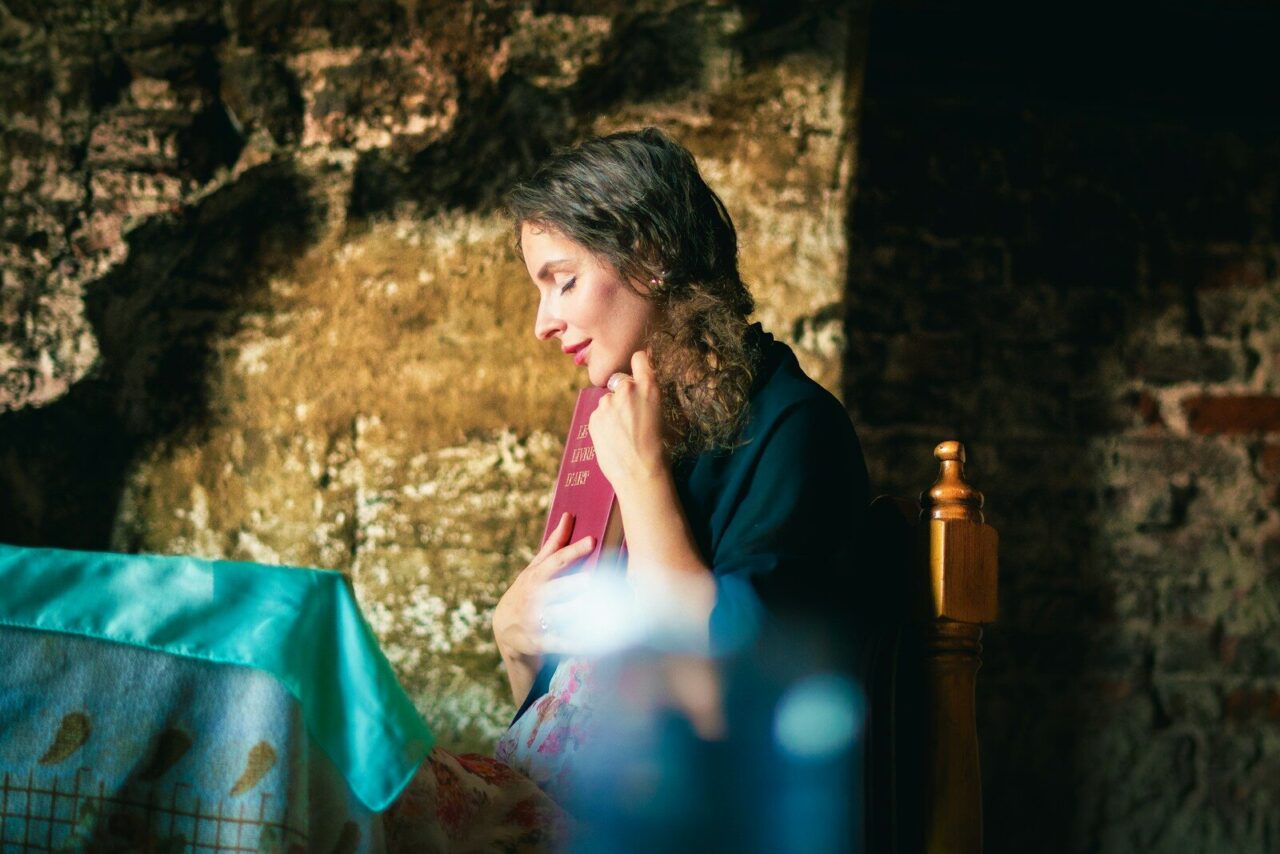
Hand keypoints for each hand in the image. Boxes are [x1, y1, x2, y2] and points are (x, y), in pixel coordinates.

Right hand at [493, 512, 593, 662]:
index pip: (556, 561)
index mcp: (535, 577)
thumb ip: (554, 545)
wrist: (503, 629)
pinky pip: (563, 643)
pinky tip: (599, 640)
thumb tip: (568, 516)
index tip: (592, 541)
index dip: (573, 551)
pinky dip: (580, 643)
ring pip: (561, 616)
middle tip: (595, 579)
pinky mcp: (541, 643)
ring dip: (582, 613)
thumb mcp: (534, 569)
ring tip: (606, 607)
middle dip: (576, 585)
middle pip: (558, 589)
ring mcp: (536, 621)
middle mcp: (535, 598)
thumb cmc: (527, 591)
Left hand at [590, 350, 667, 494]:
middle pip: (621, 382)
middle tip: (631, 417)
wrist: (639, 471)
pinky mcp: (593, 417)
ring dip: (612, 410)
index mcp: (648, 387)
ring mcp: (607, 403)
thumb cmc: (657, 448)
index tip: (638, 368)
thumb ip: (647, 397)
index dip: (639, 363)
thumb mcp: (660, 415)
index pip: (639, 358)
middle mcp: (626, 389)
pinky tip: (613, 439)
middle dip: (624, 394)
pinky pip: (599, 415)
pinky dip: (604, 423)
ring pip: (608, 400)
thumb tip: (638, 392)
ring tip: (622, 433)